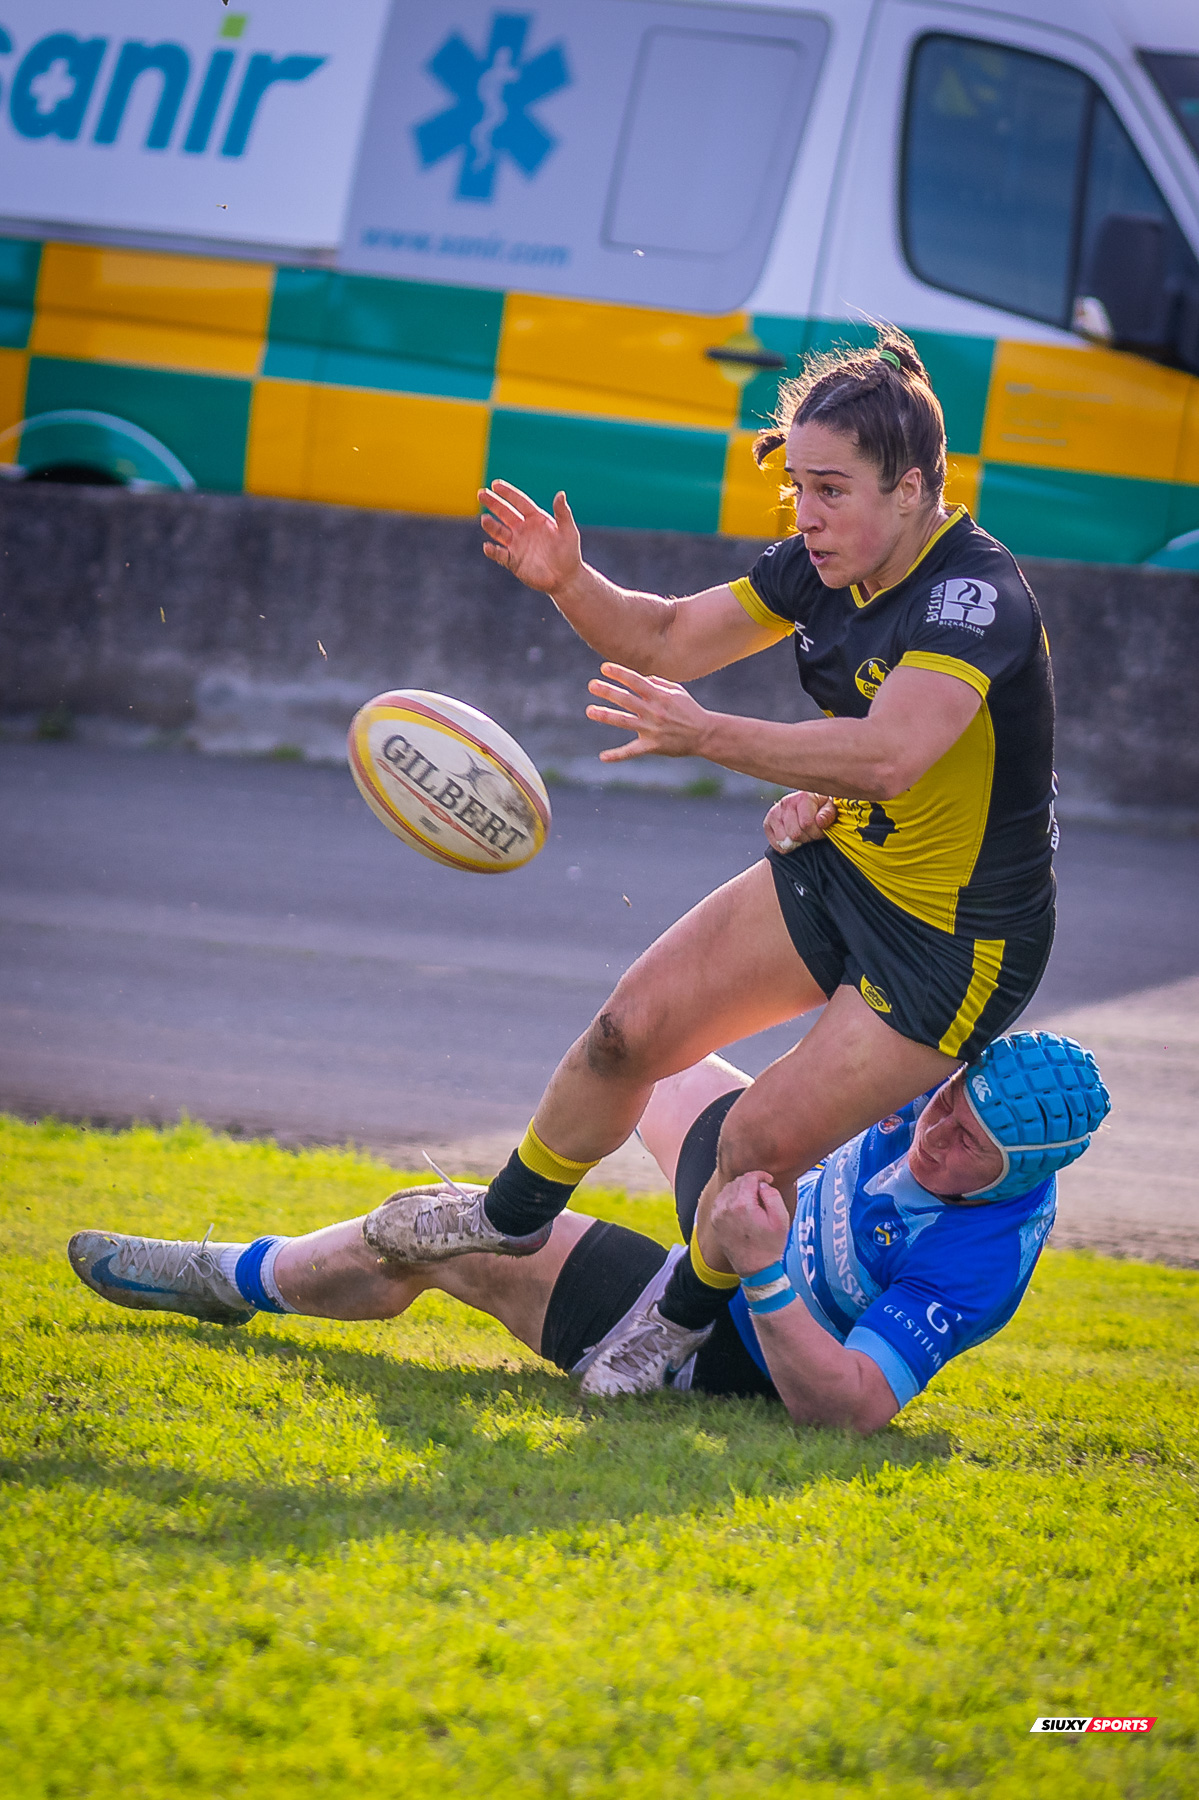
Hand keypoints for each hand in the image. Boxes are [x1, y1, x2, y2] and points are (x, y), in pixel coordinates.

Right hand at [479, 480, 582, 594]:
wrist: (565, 579)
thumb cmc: (569, 553)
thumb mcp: (568, 531)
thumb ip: (563, 514)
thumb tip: (561, 494)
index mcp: (536, 519)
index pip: (519, 502)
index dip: (508, 493)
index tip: (495, 485)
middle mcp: (523, 529)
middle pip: (505, 513)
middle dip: (493, 504)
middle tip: (481, 494)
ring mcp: (517, 545)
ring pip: (499, 532)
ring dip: (491, 526)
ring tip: (484, 520)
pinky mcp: (513, 561)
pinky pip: (500, 555)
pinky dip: (493, 551)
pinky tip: (487, 547)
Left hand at [586, 662, 711, 761]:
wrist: (704, 734)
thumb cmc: (689, 710)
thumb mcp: (678, 691)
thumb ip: (658, 682)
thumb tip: (640, 677)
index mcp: (660, 696)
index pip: (636, 681)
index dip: (620, 673)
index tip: (604, 668)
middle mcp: (653, 711)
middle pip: (626, 699)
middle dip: (608, 691)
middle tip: (591, 685)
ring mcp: (652, 729)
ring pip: (624, 721)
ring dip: (605, 715)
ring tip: (590, 711)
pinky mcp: (652, 746)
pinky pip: (632, 751)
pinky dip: (617, 755)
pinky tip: (603, 757)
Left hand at [708, 1171, 789, 1275]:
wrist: (756, 1268)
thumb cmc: (770, 1245)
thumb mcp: (781, 1219)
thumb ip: (772, 1195)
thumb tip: (762, 1184)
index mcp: (743, 1204)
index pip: (749, 1177)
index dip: (761, 1175)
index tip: (768, 1180)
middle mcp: (726, 1207)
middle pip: (738, 1181)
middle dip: (751, 1182)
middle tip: (762, 1191)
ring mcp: (718, 1214)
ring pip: (728, 1189)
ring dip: (740, 1189)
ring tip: (752, 1198)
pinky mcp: (715, 1221)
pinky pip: (721, 1200)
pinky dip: (730, 1198)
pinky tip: (741, 1205)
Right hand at [764, 790, 836, 851]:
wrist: (805, 810)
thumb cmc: (820, 810)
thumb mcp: (830, 810)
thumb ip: (828, 814)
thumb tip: (819, 821)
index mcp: (803, 796)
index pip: (806, 823)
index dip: (816, 833)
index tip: (820, 832)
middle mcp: (786, 802)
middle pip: (795, 833)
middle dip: (807, 839)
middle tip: (812, 835)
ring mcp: (774, 813)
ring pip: (784, 840)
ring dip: (797, 843)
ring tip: (803, 836)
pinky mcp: (767, 824)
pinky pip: (777, 845)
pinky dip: (787, 847)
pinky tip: (793, 839)